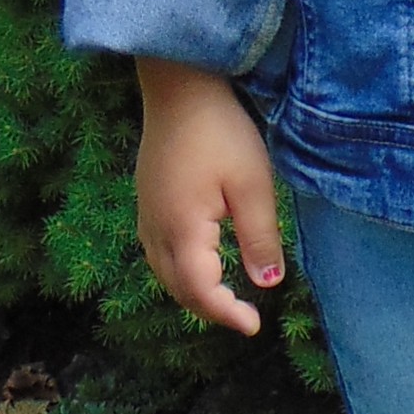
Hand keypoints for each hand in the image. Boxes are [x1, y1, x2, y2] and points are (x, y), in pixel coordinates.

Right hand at [134, 59, 283, 335]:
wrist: (179, 88)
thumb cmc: (221, 132)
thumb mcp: (253, 186)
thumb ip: (259, 238)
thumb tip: (268, 284)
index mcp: (182, 229)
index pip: (201, 291)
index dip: (226, 313)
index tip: (255, 325)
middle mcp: (155, 229)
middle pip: (178, 288)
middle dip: (209, 309)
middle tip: (244, 315)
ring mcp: (145, 215)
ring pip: (163, 273)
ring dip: (192, 292)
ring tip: (224, 297)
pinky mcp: (146, 202)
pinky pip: (158, 253)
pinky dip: (179, 271)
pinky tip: (199, 264)